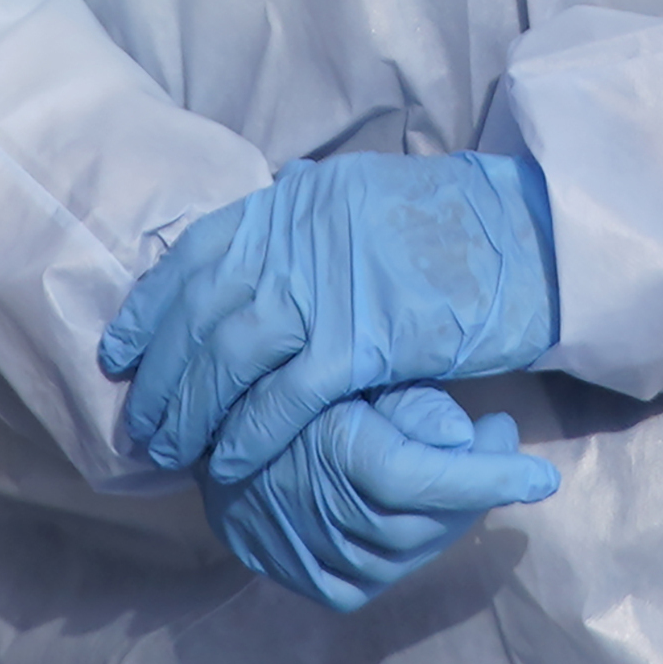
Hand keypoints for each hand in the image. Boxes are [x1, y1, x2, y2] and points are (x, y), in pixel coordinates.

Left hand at [101, 151, 561, 486]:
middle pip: (204, 313)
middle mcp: (300, 233)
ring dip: (192, 414)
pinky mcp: (363, 337)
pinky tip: (231, 464)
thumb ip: (307, 230)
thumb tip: (256, 262)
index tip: (122, 355)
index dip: (150, 310)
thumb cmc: (463, 233)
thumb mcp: (368, 205)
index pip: (197, 255)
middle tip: (144, 428)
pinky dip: (250, 434)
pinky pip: (286, 396)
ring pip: (230, 358)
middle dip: (163, 379)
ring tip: (176, 456)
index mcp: (297, 199)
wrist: (540, 241)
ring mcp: (329, 284)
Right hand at [205, 384, 559, 612]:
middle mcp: (320, 522)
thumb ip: (411, 404)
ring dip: (449, 513)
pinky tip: (424, 508)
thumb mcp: (353, 370)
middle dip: (478, 485)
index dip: (491, 479)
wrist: (212, 429)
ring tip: (463, 467)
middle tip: (498, 441)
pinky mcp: (309, 583)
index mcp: (332, 458)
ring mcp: (312, 562)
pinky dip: (412, 544)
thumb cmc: (298, 382)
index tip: (543, 476)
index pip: (426, 482)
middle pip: (429, 521)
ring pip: (412, 551)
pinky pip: (379, 574)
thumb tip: (466, 439)